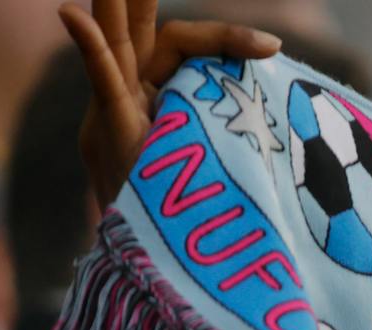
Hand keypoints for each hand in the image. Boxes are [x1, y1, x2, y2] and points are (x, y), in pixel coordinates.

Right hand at [57, 1, 280, 208]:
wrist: (160, 261)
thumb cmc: (197, 216)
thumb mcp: (227, 166)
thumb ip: (239, 135)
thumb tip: (301, 125)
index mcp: (159, 100)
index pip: (184, 48)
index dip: (225, 39)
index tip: (273, 46)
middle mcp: (134, 99)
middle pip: (143, 35)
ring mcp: (116, 114)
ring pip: (115, 44)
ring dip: (113, 4)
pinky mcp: (110, 135)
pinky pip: (101, 83)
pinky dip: (90, 47)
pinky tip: (71, 14)